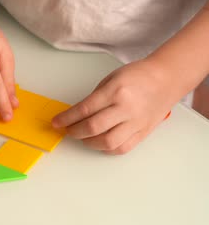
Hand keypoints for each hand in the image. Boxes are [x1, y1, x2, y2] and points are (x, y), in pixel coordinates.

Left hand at [52, 59, 178, 154]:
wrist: (166, 79)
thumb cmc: (138, 76)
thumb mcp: (111, 80)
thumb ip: (94, 98)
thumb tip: (76, 115)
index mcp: (115, 91)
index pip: (84, 109)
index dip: (66, 119)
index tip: (57, 123)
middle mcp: (126, 108)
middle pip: (93, 127)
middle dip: (75, 132)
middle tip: (68, 130)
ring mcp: (136, 122)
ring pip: (107, 142)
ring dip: (89, 143)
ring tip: (83, 137)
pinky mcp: (143, 132)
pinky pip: (122, 147)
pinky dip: (107, 148)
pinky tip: (99, 142)